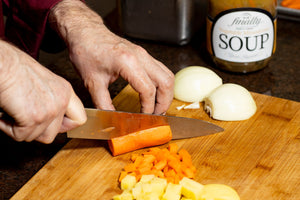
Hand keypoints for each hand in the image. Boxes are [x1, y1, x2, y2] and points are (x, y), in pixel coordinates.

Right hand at [0, 41, 86, 142]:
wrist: (2, 62)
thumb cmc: (15, 67)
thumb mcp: (44, 82)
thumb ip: (52, 99)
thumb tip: (48, 119)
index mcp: (65, 92)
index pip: (79, 119)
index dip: (63, 126)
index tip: (49, 124)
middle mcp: (62, 101)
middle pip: (52, 134)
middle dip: (34, 130)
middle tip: (22, 117)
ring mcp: (50, 111)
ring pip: (34, 136)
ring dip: (19, 128)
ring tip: (12, 109)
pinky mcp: (34, 117)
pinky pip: (19, 136)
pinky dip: (6, 127)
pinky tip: (5, 111)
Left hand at [49, 0, 173, 113]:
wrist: (85, 32)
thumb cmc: (86, 51)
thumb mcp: (92, 82)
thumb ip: (103, 103)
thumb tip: (112, 118)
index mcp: (128, 62)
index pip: (148, 90)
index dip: (148, 107)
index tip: (143, 117)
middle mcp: (140, 56)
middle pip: (166, 82)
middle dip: (164, 102)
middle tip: (156, 114)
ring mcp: (144, 54)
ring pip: (167, 75)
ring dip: (166, 93)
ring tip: (157, 106)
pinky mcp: (143, 54)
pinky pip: (161, 70)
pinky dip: (161, 84)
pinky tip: (154, 93)